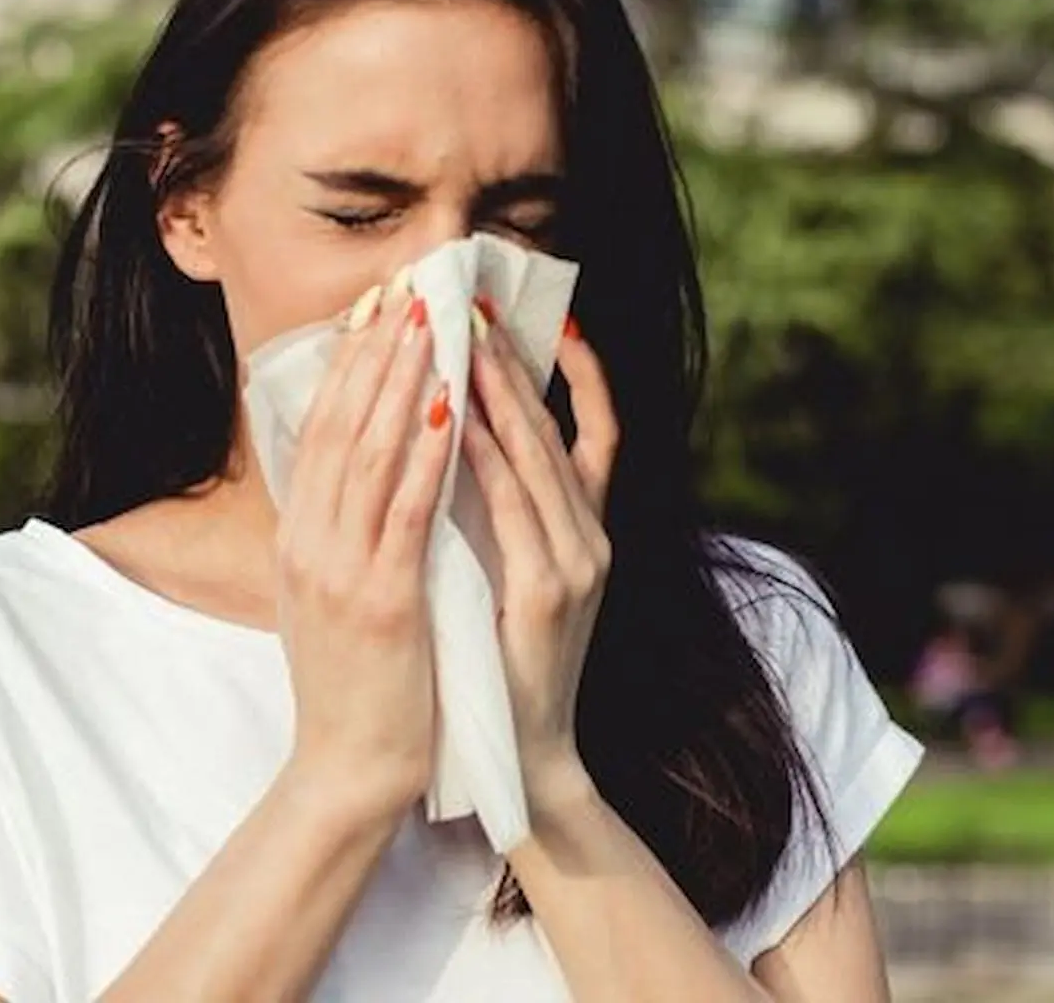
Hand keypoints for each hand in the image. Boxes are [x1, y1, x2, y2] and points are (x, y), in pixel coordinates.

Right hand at [275, 277, 456, 826]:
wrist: (347, 769)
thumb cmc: (349, 684)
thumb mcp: (323, 595)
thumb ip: (335, 532)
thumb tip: (354, 472)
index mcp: (297, 538)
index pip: (318, 430)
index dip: (347, 365)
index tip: (375, 310)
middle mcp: (309, 543)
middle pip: (339, 425)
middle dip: (376, 352)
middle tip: (406, 289)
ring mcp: (340, 569)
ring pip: (370, 454)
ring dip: (403, 381)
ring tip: (430, 323)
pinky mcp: (382, 599)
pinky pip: (407, 510)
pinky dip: (426, 452)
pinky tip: (450, 407)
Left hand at [461, 302, 617, 818]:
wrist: (521, 752)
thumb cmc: (500, 656)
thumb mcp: (509, 569)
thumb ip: (502, 510)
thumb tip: (463, 435)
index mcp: (583, 530)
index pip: (593, 430)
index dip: (578, 372)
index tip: (546, 316)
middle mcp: (592, 537)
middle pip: (561, 428)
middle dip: (518, 362)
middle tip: (479, 303)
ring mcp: (578, 563)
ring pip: (542, 458)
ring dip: (503, 394)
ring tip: (468, 338)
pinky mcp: (551, 593)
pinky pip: (516, 509)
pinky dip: (489, 459)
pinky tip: (460, 420)